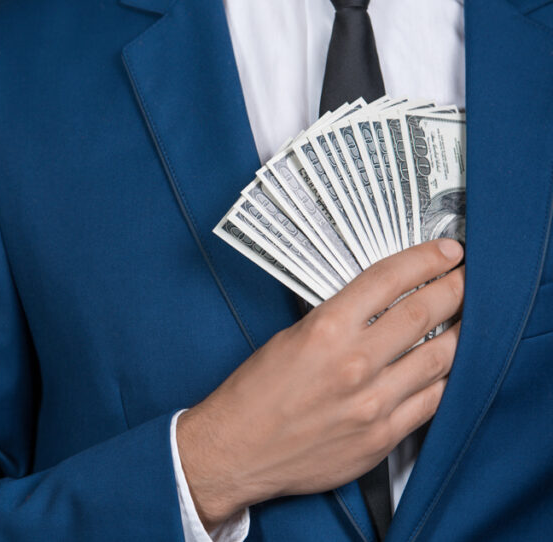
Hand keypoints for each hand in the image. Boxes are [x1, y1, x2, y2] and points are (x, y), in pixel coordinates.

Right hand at [177, 238, 464, 528]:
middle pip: (425, 313)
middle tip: (469, 279)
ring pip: (441, 358)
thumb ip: (336, 322)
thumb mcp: (288, 339)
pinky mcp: (381, 436)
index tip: (447, 253)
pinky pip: (432, 401)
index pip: (389, 279)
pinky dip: (446, 380)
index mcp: (324, 329)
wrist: (236, 452)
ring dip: (462, 334)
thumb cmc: (253, 395)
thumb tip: (379, 305)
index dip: (426, 259)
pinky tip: (448, 368)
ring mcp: (372, 402)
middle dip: (456, 289)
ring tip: (469, 321)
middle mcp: (353, 362)